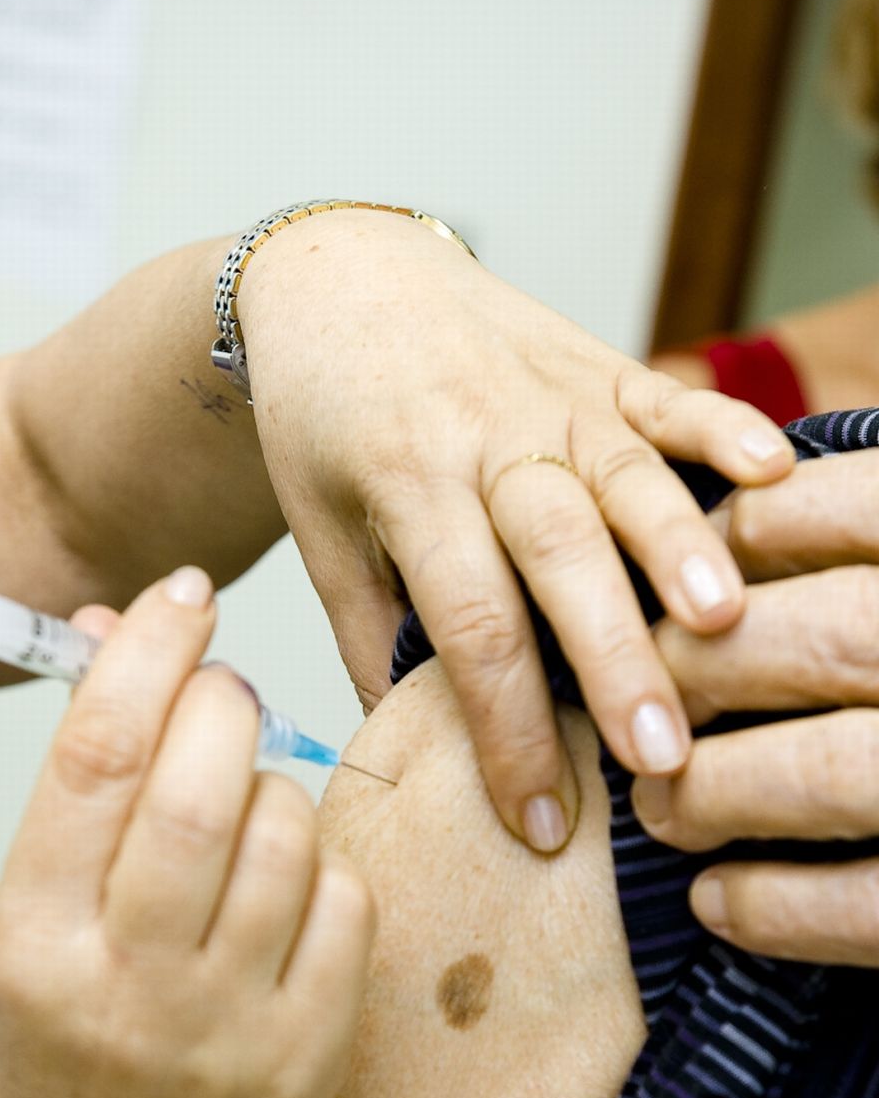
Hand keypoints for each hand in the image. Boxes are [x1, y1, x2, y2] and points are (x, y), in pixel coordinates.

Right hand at [0, 567, 373, 1097]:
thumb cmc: (62, 1055)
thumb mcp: (29, 923)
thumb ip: (79, 787)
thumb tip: (124, 636)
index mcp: (34, 942)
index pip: (97, 757)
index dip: (149, 653)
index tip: (183, 598)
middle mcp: (131, 986)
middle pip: (202, 785)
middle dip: (223, 700)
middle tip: (220, 691)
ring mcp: (229, 1028)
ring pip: (287, 830)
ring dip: (272, 782)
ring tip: (242, 810)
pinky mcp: (311, 1055)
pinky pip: (343, 900)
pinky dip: (318, 863)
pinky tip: (284, 888)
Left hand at [237, 208, 794, 849]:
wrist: (336, 275)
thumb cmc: (324, 421)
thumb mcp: (322, 532)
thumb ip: (371, 634)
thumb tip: (413, 749)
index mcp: (406, 486)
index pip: (470, 627)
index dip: (510, 731)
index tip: (540, 821)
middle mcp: (486, 438)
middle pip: (559, 557)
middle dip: (614, 658)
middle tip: (661, 754)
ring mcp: (549, 395)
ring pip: (627, 477)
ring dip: (682, 549)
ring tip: (728, 625)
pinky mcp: (597, 362)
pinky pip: (667, 395)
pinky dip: (723, 426)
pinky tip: (775, 473)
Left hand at [632, 451, 878, 965]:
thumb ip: (875, 539)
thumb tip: (746, 526)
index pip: (865, 505)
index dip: (755, 532)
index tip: (694, 569)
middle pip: (827, 642)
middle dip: (705, 671)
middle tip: (644, 700)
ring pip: (837, 773)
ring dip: (719, 793)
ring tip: (662, 809)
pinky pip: (873, 907)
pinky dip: (776, 908)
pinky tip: (716, 903)